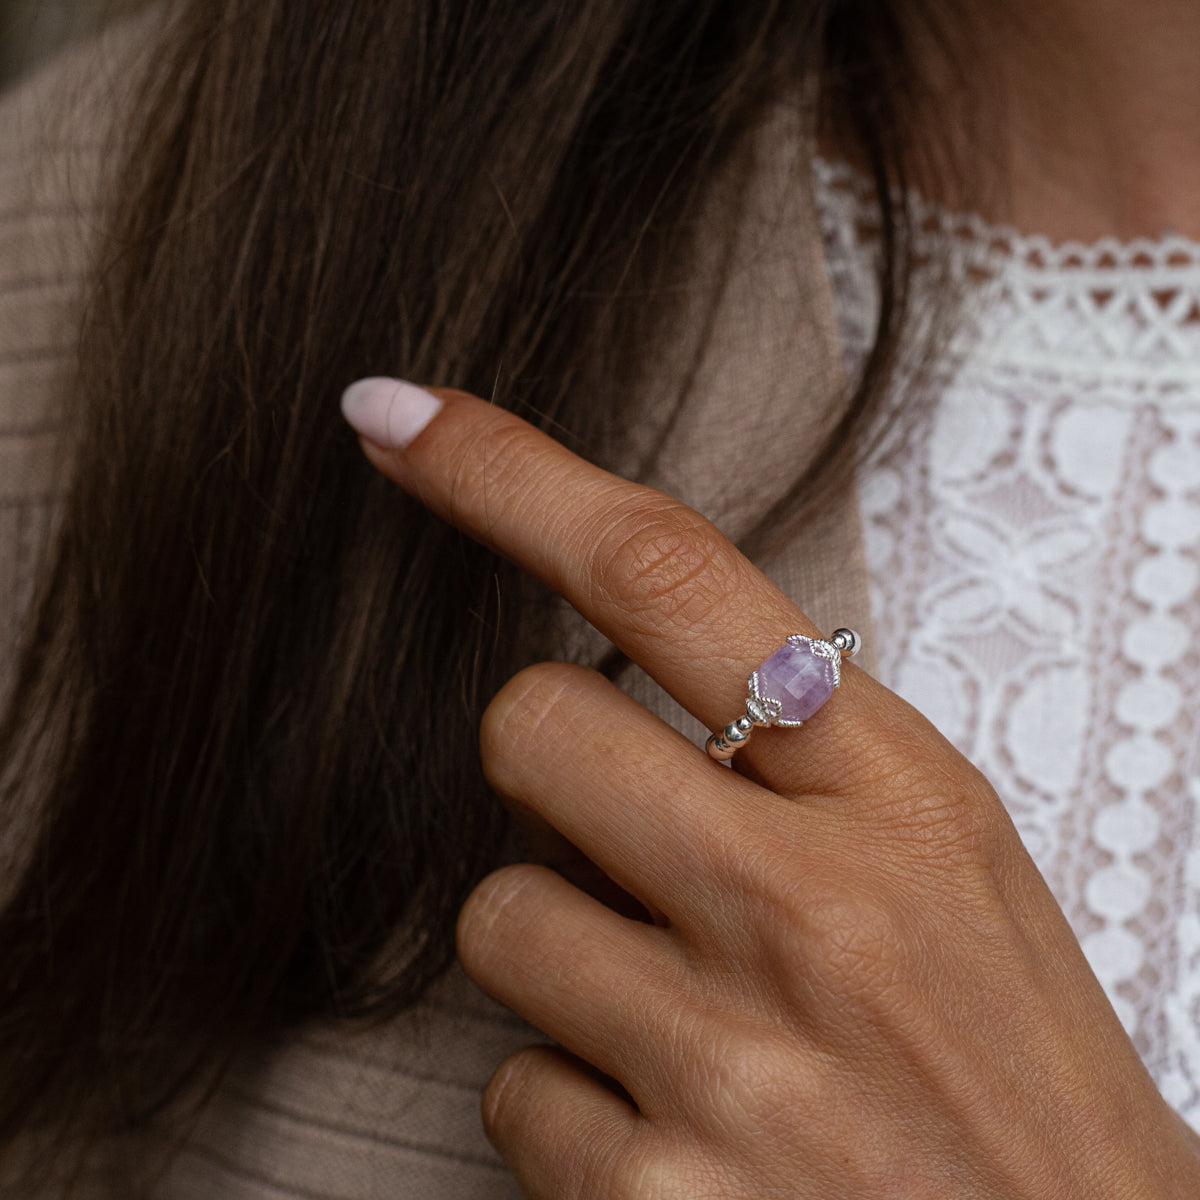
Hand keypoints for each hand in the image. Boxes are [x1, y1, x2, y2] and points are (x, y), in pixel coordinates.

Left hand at [343, 379, 1199, 1197]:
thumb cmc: (1010, 1056)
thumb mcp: (942, 854)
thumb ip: (790, 750)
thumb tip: (607, 683)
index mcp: (890, 787)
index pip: (660, 569)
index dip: (506, 473)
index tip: (398, 421)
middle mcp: (801, 903)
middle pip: (523, 727)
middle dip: (544, 766)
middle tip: (631, 834)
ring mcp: (727, 1058)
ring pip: (495, 918)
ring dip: (562, 952)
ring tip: (687, 1013)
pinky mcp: (656, 1199)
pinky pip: (509, 1089)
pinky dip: (571, 1101)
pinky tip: (682, 1130)